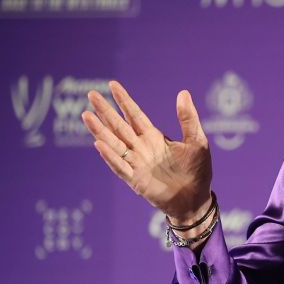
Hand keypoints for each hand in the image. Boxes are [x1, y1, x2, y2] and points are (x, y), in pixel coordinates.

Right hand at [82, 81, 212, 223]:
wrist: (196, 199)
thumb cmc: (197, 170)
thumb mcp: (197, 140)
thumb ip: (188, 118)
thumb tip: (183, 92)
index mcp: (154, 137)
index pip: (135, 115)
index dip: (124, 100)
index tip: (112, 84)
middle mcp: (141, 148)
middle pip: (119, 126)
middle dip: (105, 111)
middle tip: (91, 94)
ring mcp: (136, 163)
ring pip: (113, 143)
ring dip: (100, 130)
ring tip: (86, 115)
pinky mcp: (135, 180)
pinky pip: (119, 166)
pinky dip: (109, 156)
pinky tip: (99, 144)